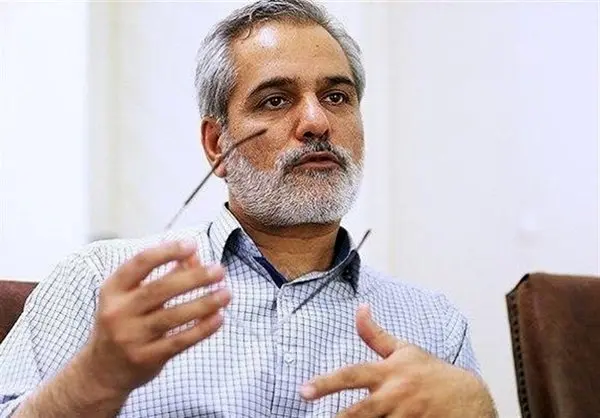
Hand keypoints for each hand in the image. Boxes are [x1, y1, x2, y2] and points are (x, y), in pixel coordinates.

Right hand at [76, 241, 230, 397]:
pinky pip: (179, 341)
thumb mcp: (133, 296)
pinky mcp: (145, 358)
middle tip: (219, 270)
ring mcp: (130, 337)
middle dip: (194, 278)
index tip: (192, 244)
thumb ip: (165, 274)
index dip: (167, 251)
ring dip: (204, 303)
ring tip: (226, 293)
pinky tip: (219, 318)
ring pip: (173, 316)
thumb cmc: (125, 322)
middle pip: (160, 289)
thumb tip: (195, 255)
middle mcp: (118, 312)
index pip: (140, 262)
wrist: (102, 371)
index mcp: (113, 290)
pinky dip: (201, 329)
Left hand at [300, 304, 495, 417]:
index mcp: (389, 372)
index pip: (352, 375)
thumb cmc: (432, 372)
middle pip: (361, 411)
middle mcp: (395, 395)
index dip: (326, 383)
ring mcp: (406, 416)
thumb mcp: (404, 350)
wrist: (469, 398)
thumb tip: (359, 308)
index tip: (303, 390)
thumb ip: (375, 335)